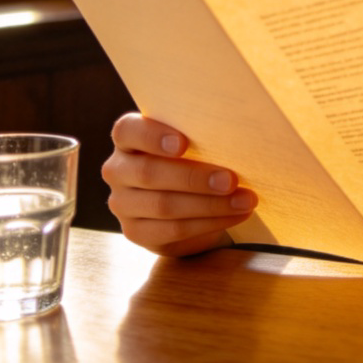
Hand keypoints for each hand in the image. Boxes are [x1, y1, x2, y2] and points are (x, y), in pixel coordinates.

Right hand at [102, 113, 256, 256]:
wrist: (187, 198)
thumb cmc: (192, 156)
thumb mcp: (192, 140)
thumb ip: (199, 135)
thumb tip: (234, 134)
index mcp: (127, 138)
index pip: (127, 131)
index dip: (152, 136)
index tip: (183, 143)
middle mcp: (118, 170)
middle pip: (149, 173)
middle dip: (194, 178)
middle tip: (231, 180)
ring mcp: (122, 203)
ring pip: (164, 205)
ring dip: (210, 204)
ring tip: (244, 200)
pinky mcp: (136, 232)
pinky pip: (173, 230)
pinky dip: (209, 223)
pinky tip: (234, 215)